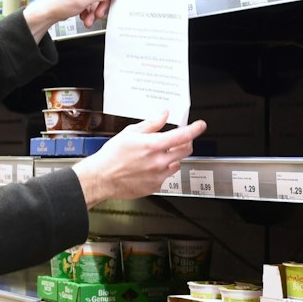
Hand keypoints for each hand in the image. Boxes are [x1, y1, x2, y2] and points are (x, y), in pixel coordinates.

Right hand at [72, 112, 206, 205]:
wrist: (102, 178)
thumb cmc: (112, 156)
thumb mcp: (130, 133)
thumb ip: (151, 124)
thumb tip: (163, 115)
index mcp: (153, 145)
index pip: (183, 136)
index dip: (195, 129)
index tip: (200, 125)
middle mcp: (159, 161)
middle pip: (186, 150)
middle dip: (186, 142)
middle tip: (179, 140)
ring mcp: (159, 175)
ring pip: (177, 163)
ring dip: (173, 157)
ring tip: (156, 156)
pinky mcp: (156, 186)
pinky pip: (167, 176)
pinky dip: (163, 170)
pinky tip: (149, 168)